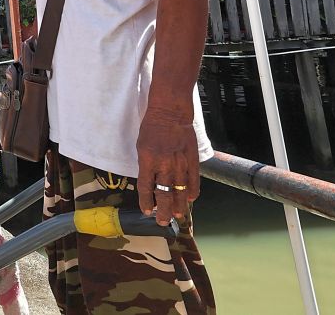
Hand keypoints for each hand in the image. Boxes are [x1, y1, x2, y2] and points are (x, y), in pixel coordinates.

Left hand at [136, 107, 199, 225]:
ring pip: (180, 191)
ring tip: (177, 215)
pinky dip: (192, 191)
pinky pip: (193, 180)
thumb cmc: (151, 128)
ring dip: (178, 205)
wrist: (170, 113)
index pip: (145, 188)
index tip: (146, 211)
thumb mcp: (141, 147)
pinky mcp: (192, 160)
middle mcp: (164, 165)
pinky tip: (190, 199)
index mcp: (147, 161)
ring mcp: (180, 163)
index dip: (146, 202)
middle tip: (162, 221)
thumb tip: (149, 183)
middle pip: (163, 195)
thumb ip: (145, 166)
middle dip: (162, 211)